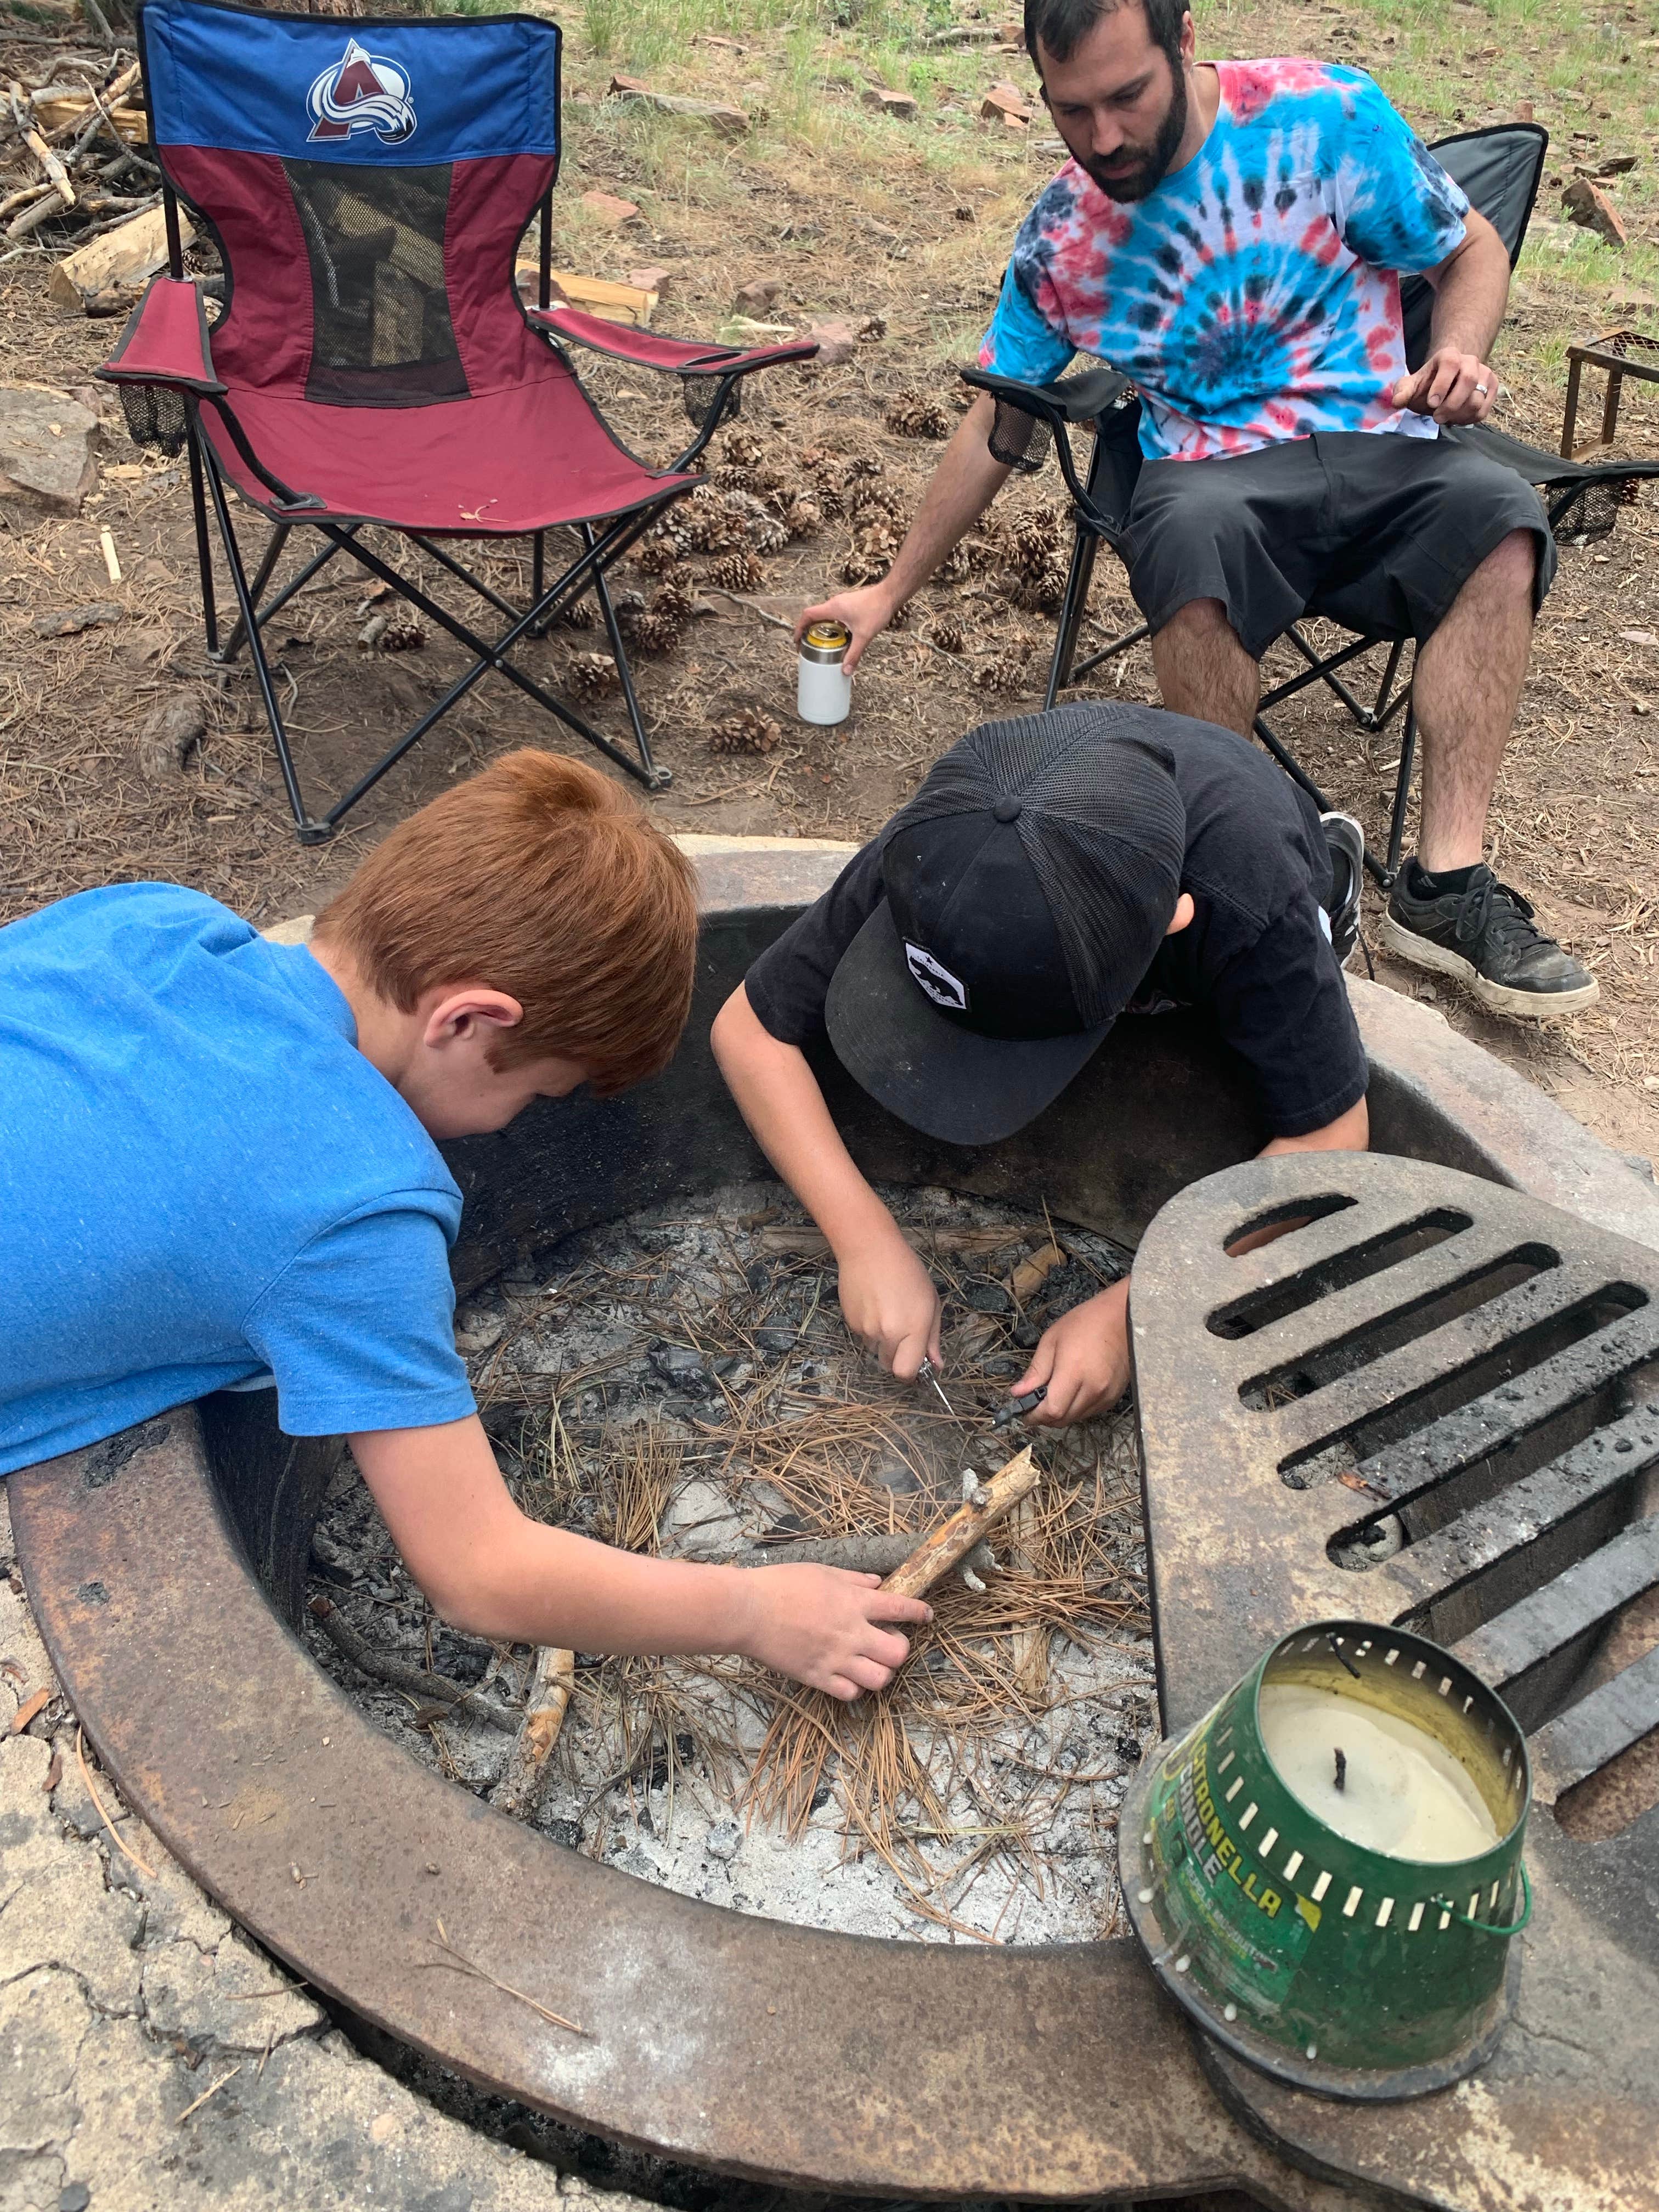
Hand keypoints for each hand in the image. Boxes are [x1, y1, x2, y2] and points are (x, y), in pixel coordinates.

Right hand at [739, 1565, 931, 1699]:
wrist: (748, 1611)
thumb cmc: (781, 1584)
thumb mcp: (822, 1571)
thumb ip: (854, 1579)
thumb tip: (878, 1583)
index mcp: (854, 1602)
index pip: (901, 1608)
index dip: (920, 1612)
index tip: (926, 1615)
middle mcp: (851, 1633)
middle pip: (898, 1652)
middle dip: (901, 1648)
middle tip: (889, 1642)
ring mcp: (835, 1659)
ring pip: (880, 1679)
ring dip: (882, 1672)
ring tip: (871, 1663)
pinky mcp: (817, 1677)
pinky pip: (850, 1694)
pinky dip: (855, 1688)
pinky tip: (848, 1676)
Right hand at [795, 582, 895, 673]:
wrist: (890, 594)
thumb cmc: (877, 609)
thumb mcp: (864, 635)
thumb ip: (854, 654)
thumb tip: (845, 670)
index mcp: (833, 608)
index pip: (808, 615)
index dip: (799, 628)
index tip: (797, 640)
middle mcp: (835, 603)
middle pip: (815, 617)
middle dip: (809, 632)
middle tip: (809, 645)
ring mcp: (842, 603)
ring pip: (826, 616)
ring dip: (822, 629)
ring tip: (825, 643)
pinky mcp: (849, 604)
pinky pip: (835, 615)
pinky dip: (833, 626)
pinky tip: (842, 636)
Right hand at [836, 1225, 941, 1378]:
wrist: (869, 1250)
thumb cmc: (908, 1272)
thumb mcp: (930, 1302)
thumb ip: (933, 1338)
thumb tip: (937, 1365)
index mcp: (912, 1329)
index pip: (906, 1372)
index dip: (912, 1373)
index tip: (916, 1363)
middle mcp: (887, 1334)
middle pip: (890, 1366)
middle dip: (898, 1356)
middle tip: (903, 1332)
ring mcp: (866, 1330)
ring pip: (876, 1351)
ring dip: (883, 1341)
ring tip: (886, 1312)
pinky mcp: (850, 1323)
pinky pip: (863, 1337)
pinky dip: (869, 1328)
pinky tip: (873, 1305)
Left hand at [1013, 1280, 1130, 1426]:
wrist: (1123, 1318)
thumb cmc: (1084, 1323)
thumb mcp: (1052, 1341)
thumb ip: (1036, 1371)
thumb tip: (1017, 1393)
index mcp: (1074, 1373)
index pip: (1052, 1410)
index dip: (1035, 1416)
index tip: (1024, 1412)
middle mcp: (1093, 1389)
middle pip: (1064, 1419)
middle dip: (1045, 1417)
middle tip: (1035, 1404)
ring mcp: (1106, 1395)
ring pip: (1076, 1418)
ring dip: (1061, 1414)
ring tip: (1053, 1396)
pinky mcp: (1115, 1397)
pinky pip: (1090, 1412)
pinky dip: (1076, 1409)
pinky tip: (1072, 1393)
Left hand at [1390, 347, 1497, 426]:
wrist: (1444, 386)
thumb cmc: (1426, 386)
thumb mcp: (1410, 387)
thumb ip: (1402, 391)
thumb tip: (1397, 401)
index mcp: (1449, 355)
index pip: (1450, 363)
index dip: (1442, 384)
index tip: (1432, 403)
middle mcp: (1470, 361)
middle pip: (1469, 380)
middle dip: (1452, 404)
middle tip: (1437, 417)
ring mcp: (1484, 373)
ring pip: (1477, 398)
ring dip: (1459, 415)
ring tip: (1446, 417)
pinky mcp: (1491, 389)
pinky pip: (1483, 409)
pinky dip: (1469, 419)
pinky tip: (1457, 418)